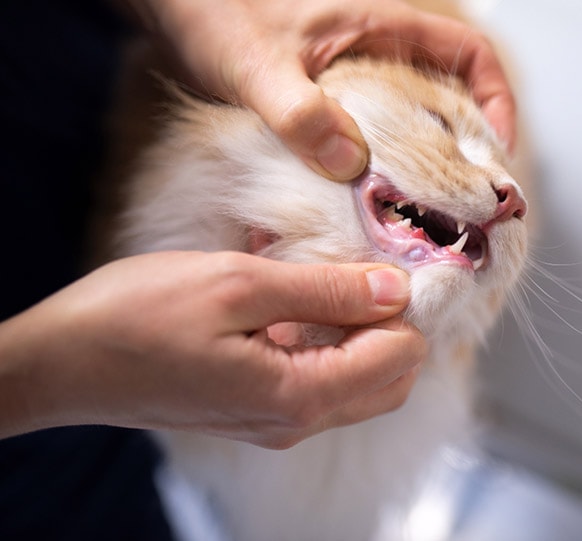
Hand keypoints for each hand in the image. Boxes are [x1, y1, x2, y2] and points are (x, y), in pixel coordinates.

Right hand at [0, 252, 425, 448]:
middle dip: (394, 322)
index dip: (406, 307)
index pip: (400, 358)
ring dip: (361, 329)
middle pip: (390, 379)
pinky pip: (319, 379)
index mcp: (299, 395)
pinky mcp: (256, 409)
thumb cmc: (136, 317)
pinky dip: (327, 338)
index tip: (391, 258)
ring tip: (330, 272)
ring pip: (359, 382)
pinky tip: (296, 294)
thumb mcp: (236, 284)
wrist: (62, 363)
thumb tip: (395, 290)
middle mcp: (296, 421)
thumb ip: (324, 289)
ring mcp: (276, 421)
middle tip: (368, 265)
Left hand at [136, 0, 515, 179]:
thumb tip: (349, 163)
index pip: (469, 53)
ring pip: (413, 119)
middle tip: (466, 200)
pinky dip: (384, 166)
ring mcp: (353, 79)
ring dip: (425, 162)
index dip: (496, 99)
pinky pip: (375, 135)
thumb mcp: (257, 65)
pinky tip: (371, 201)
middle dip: (466, 145)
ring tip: (426, 212)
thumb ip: (300, 112)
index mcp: (380, 27)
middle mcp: (376, 53)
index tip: (497, 150)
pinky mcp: (328, 102)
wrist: (170, 7)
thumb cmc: (212, 13)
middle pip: (450, 96)